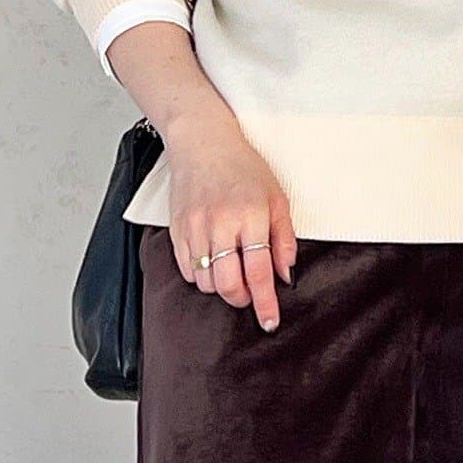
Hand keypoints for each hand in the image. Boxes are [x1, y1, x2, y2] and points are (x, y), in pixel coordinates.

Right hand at [163, 103, 298, 333]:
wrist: (202, 141)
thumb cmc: (242, 168)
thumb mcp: (276, 198)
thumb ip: (284, 238)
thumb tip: (285, 275)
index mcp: (250, 215)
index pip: (259, 272)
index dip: (265, 303)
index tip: (270, 321)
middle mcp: (220, 223)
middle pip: (228, 285)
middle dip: (241, 298)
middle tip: (249, 292)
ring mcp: (195, 227)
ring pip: (207, 282)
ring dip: (221, 287)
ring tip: (231, 270)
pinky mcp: (177, 229)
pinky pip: (188, 271)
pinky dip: (202, 275)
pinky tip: (213, 261)